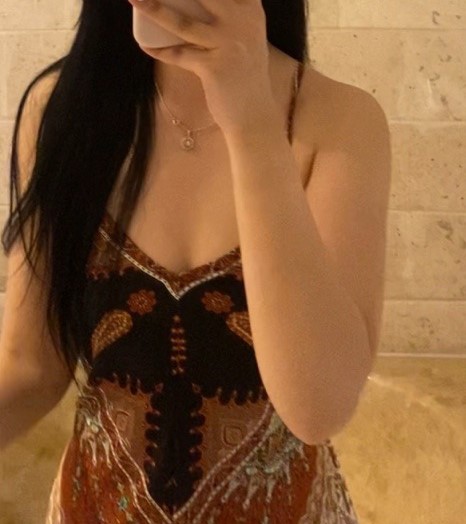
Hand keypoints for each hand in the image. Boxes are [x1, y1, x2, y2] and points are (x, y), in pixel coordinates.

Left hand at [127, 0, 276, 131]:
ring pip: (183, 23)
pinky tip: (144, 44)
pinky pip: (179, 54)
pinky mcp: (213, 67)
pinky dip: (159, 50)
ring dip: (155, 10)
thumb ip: (229, 17)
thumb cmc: (245, 74)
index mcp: (251, 10)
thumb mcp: (246, 38)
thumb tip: (189, 3)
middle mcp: (242, 22)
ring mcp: (227, 44)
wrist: (254, 114)